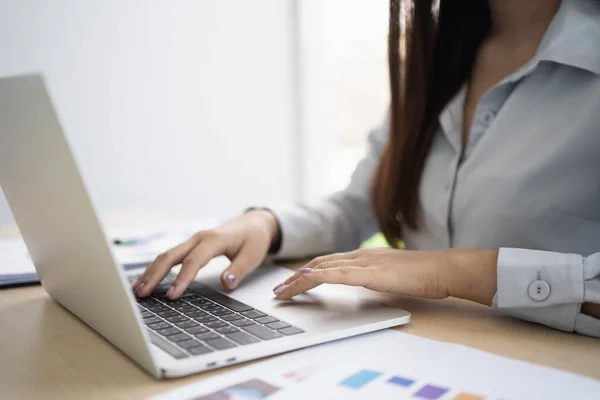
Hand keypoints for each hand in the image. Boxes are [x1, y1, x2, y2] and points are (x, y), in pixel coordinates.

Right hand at [132, 210, 279, 298]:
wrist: (254, 223)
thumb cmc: (254, 239)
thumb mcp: (253, 255)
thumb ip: (239, 270)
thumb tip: (226, 284)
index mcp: (214, 240)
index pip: (193, 261)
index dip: (181, 279)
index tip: (171, 296)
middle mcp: (199, 238)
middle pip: (171, 255)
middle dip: (154, 275)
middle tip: (141, 295)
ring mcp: (192, 240)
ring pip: (166, 255)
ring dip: (150, 272)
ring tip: (136, 291)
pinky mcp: (190, 245)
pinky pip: (170, 256)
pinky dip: (157, 268)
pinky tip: (146, 280)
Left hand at [273, 248, 497, 305]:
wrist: (442, 269)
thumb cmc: (422, 275)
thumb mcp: (390, 276)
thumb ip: (373, 277)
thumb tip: (362, 284)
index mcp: (364, 257)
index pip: (328, 263)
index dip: (306, 271)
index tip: (291, 282)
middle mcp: (360, 256)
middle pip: (319, 264)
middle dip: (294, 277)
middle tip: (278, 289)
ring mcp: (365, 262)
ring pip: (323, 268)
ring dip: (299, 279)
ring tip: (282, 290)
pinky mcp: (372, 272)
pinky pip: (340, 274)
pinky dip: (319, 275)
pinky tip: (305, 276)